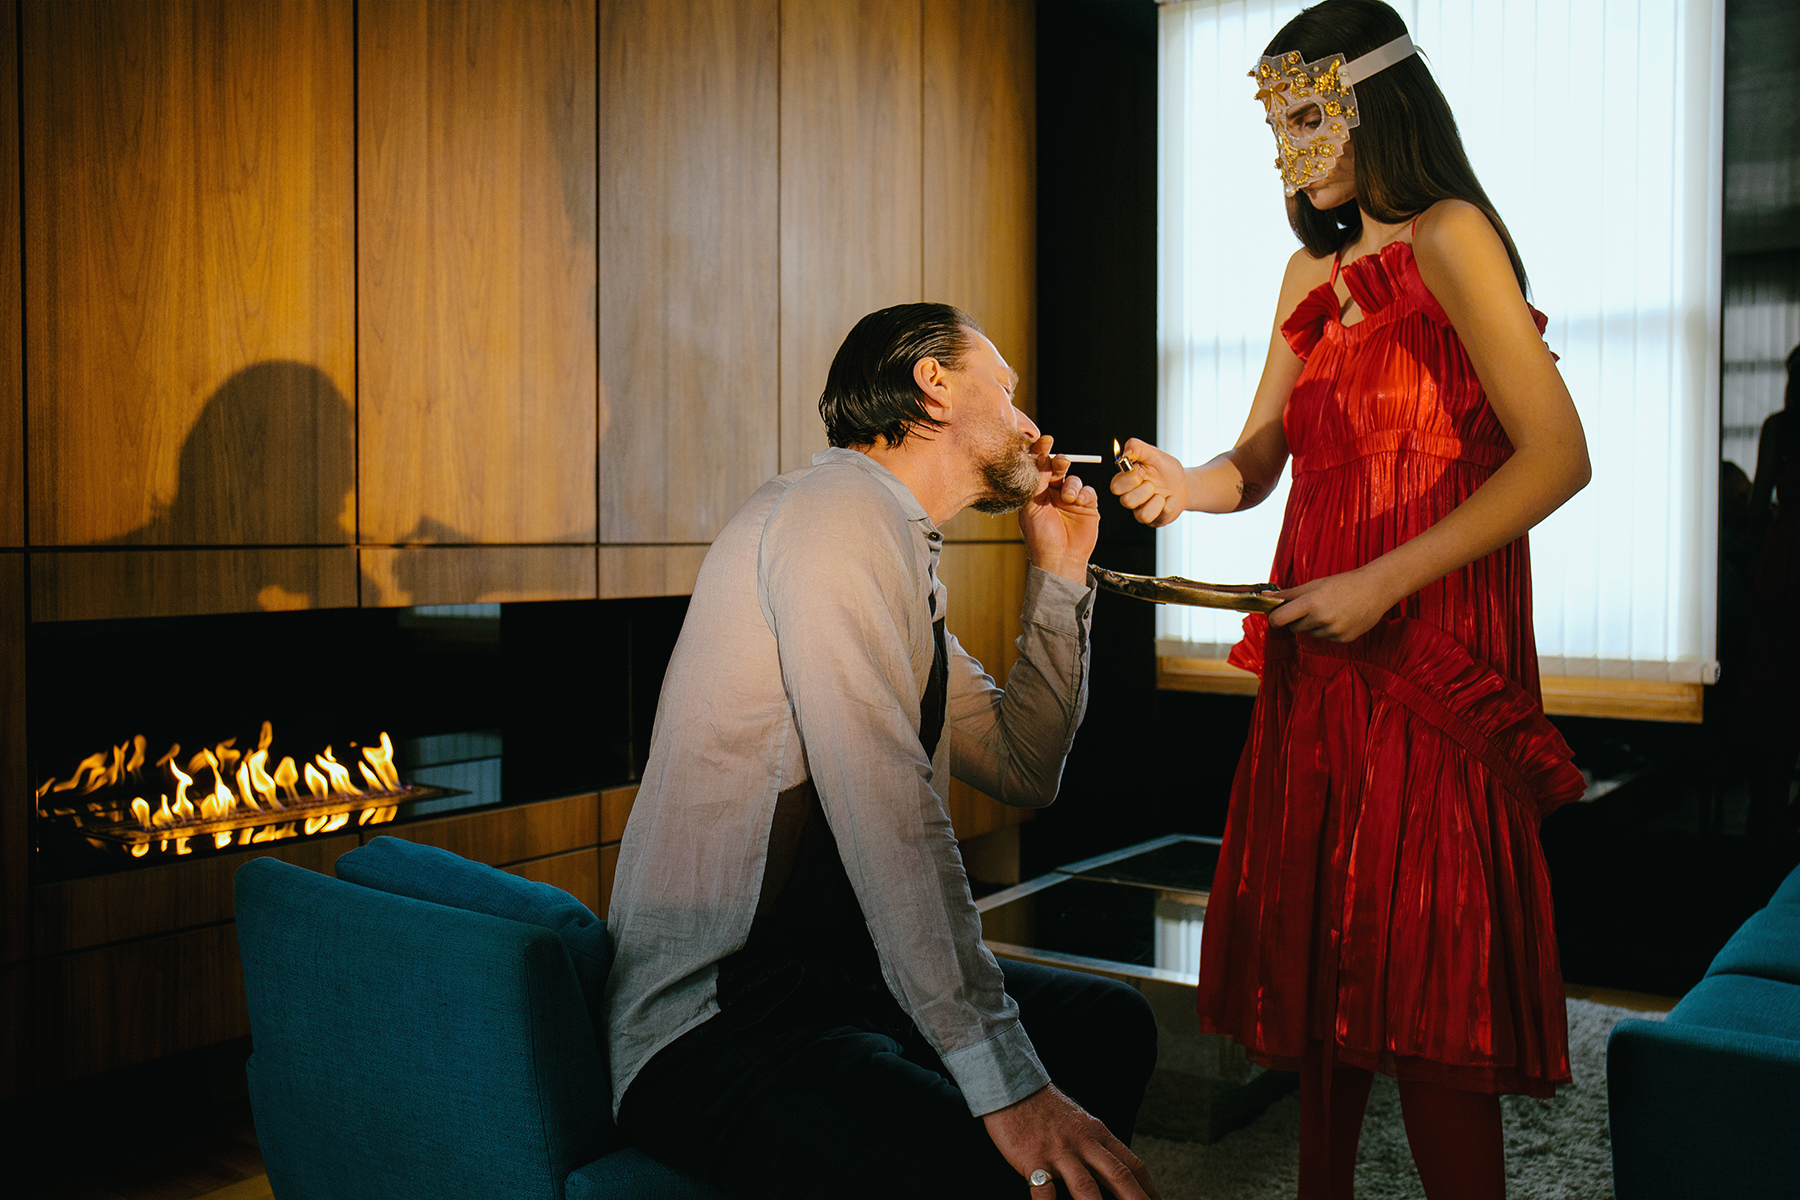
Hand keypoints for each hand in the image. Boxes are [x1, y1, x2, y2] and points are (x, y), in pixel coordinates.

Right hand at [983, 1085, 1160, 1199]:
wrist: (1012, 1086)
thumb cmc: (1045, 1108)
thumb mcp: (1079, 1123)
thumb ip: (1096, 1146)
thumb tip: (1115, 1171)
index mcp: (1097, 1134)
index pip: (1132, 1163)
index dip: (1149, 1188)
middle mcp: (1083, 1143)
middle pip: (1118, 1175)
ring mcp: (1059, 1152)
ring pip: (1086, 1187)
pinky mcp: (1033, 1159)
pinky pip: (1043, 1191)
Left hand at [1020, 436, 1100, 584]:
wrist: (1060, 559)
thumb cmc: (1040, 537)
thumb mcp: (1032, 507)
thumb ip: (1036, 482)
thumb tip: (1040, 457)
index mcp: (1036, 491)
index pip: (1039, 466)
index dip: (1041, 452)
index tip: (1044, 441)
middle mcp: (1053, 492)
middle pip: (1058, 467)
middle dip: (1059, 462)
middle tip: (1060, 462)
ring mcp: (1071, 498)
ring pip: (1074, 478)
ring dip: (1071, 485)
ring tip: (1068, 497)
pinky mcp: (1087, 505)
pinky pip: (1088, 490)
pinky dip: (1084, 493)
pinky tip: (1079, 501)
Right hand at [1108, 439, 1189, 526]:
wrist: (1184, 484)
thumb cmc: (1166, 470)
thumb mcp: (1154, 454)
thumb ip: (1137, 447)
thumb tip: (1125, 452)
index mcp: (1126, 482)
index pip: (1115, 487)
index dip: (1130, 479)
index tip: (1143, 471)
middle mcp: (1130, 498)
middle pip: (1127, 502)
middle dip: (1145, 490)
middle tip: (1153, 483)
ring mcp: (1141, 511)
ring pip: (1142, 515)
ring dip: (1157, 501)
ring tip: (1162, 494)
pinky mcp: (1154, 521)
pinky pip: (1158, 519)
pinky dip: (1169, 506)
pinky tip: (1171, 499)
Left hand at [1267, 567, 1396, 641]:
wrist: (1375, 589)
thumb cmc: (1344, 584)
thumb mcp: (1314, 585)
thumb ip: (1288, 594)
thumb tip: (1266, 597)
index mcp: (1311, 603)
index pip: (1279, 619)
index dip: (1275, 618)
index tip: (1276, 615)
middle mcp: (1321, 619)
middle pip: (1294, 627)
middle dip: (1297, 619)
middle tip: (1311, 606)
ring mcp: (1333, 631)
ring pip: (1311, 633)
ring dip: (1314, 625)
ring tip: (1331, 609)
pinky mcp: (1343, 639)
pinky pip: (1326, 638)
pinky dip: (1329, 630)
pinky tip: (1341, 617)